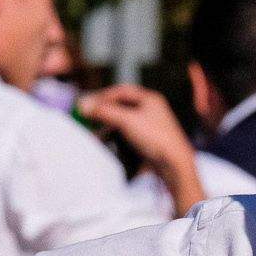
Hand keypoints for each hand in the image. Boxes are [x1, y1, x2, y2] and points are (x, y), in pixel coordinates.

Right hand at [80, 84, 205, 213]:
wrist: (174, 164)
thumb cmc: (155, 137)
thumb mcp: (126, 120)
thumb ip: (104, 111)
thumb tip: (82, 104)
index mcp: (150, 99)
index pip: (121, 91)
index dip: (103, 96)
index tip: (87, 102)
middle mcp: (150, 110)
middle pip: (120, 106)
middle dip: (102, 112)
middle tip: (86, 117)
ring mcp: (149, 126)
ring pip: (122, 122)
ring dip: (106, 126)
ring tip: (92, 132)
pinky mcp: (147, 141)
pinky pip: (126, 134)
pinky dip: (113, 136)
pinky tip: (104, 141)